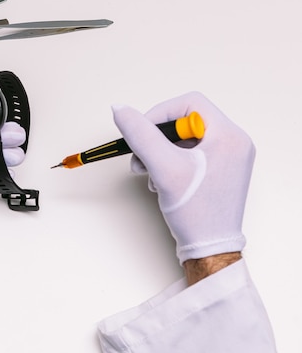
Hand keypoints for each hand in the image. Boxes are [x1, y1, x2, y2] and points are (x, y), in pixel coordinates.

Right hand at [112, 92, 254, 263]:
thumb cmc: (195, 211)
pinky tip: (160, 181)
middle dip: (156, 138)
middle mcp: (234, 142)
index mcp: (229, 135)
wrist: (209, 248)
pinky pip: (189, 154)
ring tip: (148, 173)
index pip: (189, 103)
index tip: (140, 133)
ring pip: (184, 139)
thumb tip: (119, 109)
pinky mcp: (219, 170)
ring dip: (159, 152)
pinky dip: (169, 163)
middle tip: (140, 156)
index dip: (159, 114)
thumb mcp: (163, 167)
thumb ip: (140, 134)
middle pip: (185, 121)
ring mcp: (228, 157)